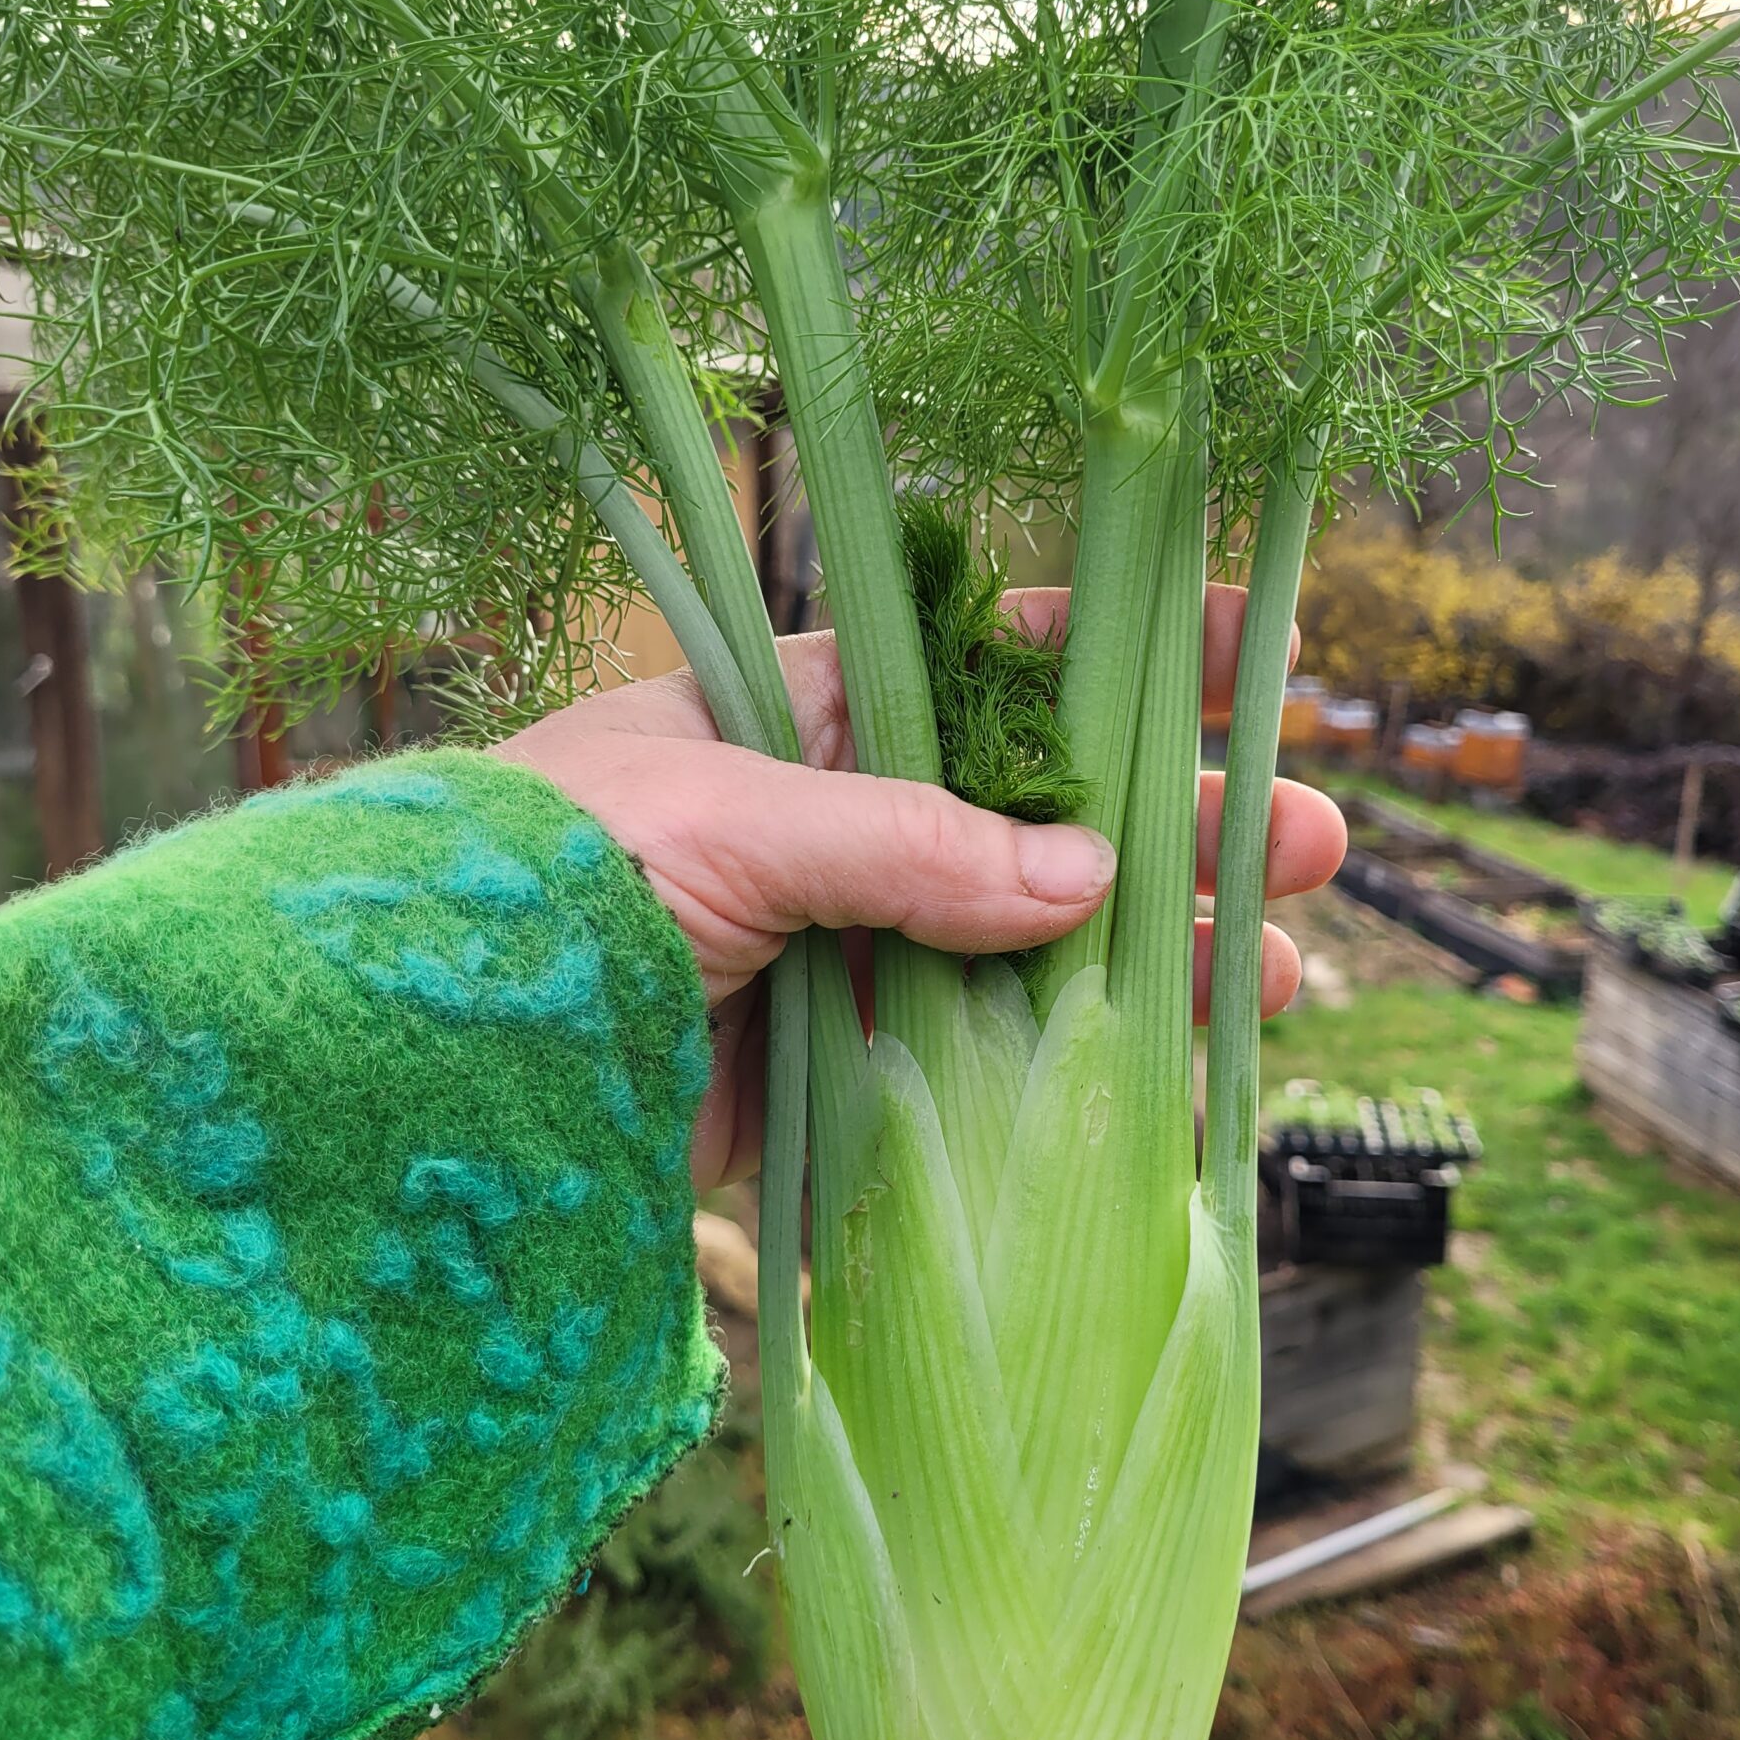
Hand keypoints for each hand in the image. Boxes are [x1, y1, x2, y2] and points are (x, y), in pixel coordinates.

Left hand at [495, 586, 1346, 1188]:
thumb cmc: (546, 883)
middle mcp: (836, 832)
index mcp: (800, 723)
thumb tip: (1088, 879)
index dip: (1124, 664)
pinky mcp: (829, 1076)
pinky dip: (1070, 1077)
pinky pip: (976, 1067)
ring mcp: (842, 957)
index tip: (1248, 660)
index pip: (992, 671)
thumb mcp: (729, 821)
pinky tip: (1170, 1080)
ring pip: (1032, 952)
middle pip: (1045, 820)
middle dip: (1182, 830)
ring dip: (1156, 961)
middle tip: (1313, 846)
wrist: (426, 1059)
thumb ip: (910, 847)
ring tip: (1279, 975)